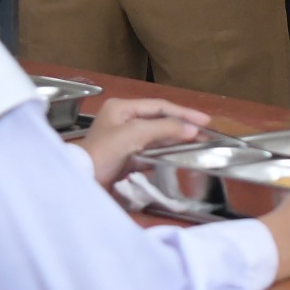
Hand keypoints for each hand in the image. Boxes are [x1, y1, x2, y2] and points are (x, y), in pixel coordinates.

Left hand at [74, 97, 209, 187]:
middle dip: (182, 125)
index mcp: (121, 108)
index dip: (183, 112)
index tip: (205, 120)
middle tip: (205, 132)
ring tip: (198, 143)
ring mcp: (125, 139)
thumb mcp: (134, 135)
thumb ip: (164, 128)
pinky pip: (151, 150)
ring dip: (177, 139)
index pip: (159, 106)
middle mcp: (123, 120)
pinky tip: (180, 155)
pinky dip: (166, 152)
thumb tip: (193, 129)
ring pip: (157, 135)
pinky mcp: (127, 157)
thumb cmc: (104, 153)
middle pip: (159, 119)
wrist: (84, 183)